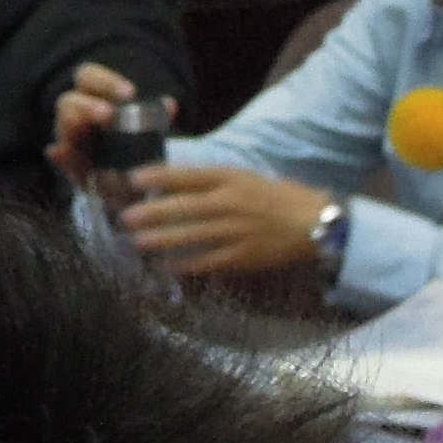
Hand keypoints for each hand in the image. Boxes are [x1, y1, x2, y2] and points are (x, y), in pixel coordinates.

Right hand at [49, 62, 143, 193]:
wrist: (129, 182)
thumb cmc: (136, 149)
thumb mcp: (148, 131)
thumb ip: (155, 117)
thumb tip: (169, 104)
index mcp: (92, 98)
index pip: (88, 77)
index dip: (105, 82)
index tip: (130, 93)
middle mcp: (75, 116)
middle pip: (68, 101)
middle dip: (87, 106)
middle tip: (108, 115)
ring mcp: (68, 141)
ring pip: (62, 127)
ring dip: (71, 126)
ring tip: (87, 130)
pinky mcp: (69, 166)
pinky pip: (59, 157)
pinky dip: (60, 154)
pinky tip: (60, 152)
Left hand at [118, 164, 331, 275]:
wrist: (317, 222)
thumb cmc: (277, 196)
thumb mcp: (244, 177)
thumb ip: (211, 180)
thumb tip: (172, 182)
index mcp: (231, 178)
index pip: (189, 175)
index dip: (159, 176)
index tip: (133, 178)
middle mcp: (231, 203)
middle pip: (185, 207)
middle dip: (153, 213)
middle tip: (126, 217)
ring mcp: (236, 231)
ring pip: (192, 235)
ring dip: (163, 239)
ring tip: (138, 242)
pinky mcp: (243, 256)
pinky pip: (209, 261)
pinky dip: (187, 265)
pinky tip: (167, 267)